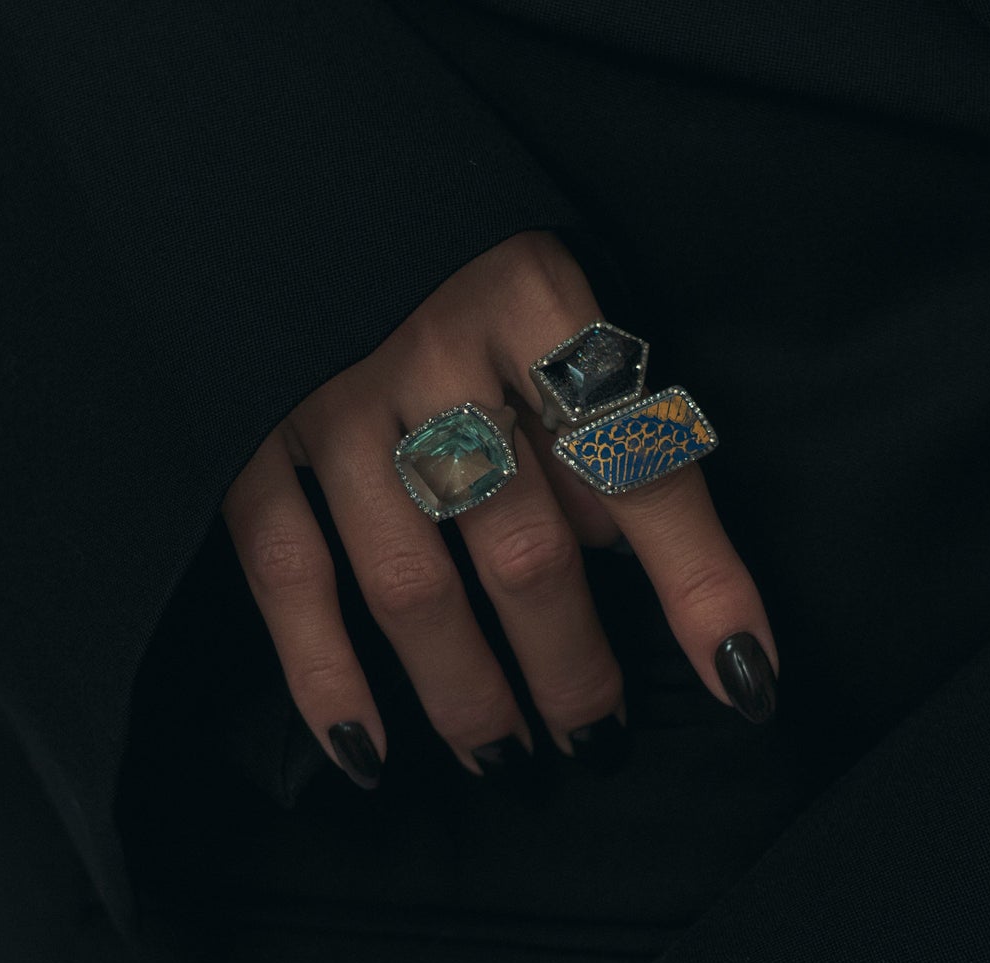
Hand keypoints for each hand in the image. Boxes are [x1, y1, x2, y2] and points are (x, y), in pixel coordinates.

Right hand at [219, 230, 778, 785]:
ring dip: (471, 698)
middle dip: (574, 671)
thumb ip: (590, 424)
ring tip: (513, 767)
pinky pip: (290, 579)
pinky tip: (369, 758)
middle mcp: (434, 346)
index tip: (744, 680)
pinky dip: (327, 679)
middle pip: (525, 552)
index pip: (643, 468)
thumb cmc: (446, 260)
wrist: (262, 168)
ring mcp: (330, 397)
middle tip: (601, 742)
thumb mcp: (547, 302)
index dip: (701, 587)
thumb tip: (629, 558)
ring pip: (413, 587)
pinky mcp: (245, 437)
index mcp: (537, 298)